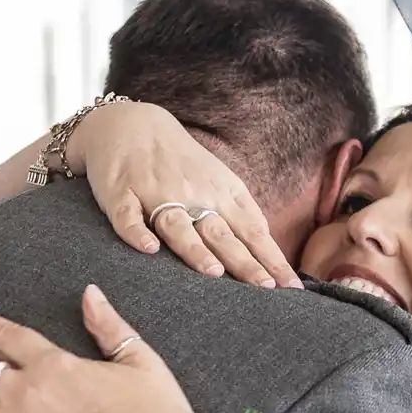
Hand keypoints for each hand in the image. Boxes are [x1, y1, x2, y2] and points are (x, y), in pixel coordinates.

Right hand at [67, 101, 297, 287]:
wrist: (131, 124)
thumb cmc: (181, 162)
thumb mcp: (219, 181)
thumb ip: (242, 215)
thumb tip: (270, 251)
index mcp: (220, 193)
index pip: (251, 231)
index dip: (271, 259)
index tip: (291, 287)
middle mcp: (192, 194)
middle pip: (220, 232)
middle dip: (243, 261)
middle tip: (264, 288)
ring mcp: (154, 194)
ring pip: (177, 225)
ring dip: (194, 248)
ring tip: (213, 272)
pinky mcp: (120, 193)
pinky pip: (127, 216)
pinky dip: (136, 232)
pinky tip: (147, 248)